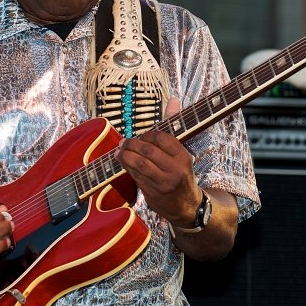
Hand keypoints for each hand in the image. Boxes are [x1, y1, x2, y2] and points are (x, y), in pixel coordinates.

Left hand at [114, 98, 200, 225]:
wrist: (185, 206)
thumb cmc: (181, 172)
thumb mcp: (181, 151)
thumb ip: (174, 125)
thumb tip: (173, 99)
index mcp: (183, 157)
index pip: (161, 137)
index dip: (147, 134)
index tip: (142, 136)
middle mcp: (174, 170)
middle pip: (147, 150)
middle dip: (131, 144)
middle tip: (124, 142)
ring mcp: (163, 183)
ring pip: (138, 163)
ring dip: (125, 155)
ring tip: (120, 151)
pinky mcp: (152, 193)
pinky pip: (135, 175)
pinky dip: (126, 167)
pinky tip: (123, 162)